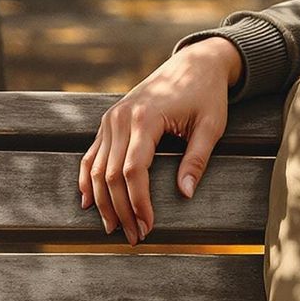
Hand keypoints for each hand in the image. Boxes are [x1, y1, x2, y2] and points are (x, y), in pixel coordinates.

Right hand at [78, 36, 243, 243]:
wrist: (194, 63)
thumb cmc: (207, 95)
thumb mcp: (211, 126)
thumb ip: (196, 159)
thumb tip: (185, 194)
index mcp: (145, 118)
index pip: (133, 171)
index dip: (138, 202)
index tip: (148, 226)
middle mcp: (121, 119)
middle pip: (111, 174)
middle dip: (121, 209)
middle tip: (134, 237)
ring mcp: (111, 119)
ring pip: (96, 168)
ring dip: (103, 201)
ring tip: (114, 228)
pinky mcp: (109, 121)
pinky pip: (92, 155)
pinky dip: (87, 180)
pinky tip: (88, 202)